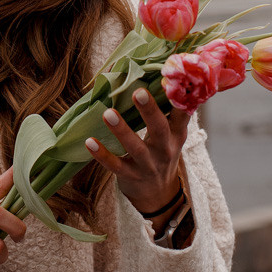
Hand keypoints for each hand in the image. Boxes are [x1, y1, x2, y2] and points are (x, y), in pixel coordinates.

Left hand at [84, 89, 189, 222]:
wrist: (158, 194)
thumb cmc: (162, 153)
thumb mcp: (172, 136)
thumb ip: (170, 112)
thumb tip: (163, 77)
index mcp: (176, 134)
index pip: (182, 114)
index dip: (178, 98)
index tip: (171, 79)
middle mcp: (165, 149)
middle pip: (159, 128)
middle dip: (149, 110)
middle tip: (137, 92)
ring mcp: (148, 165)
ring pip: (135, 147)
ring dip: (122, 130)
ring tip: (107, 113)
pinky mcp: (131, 176)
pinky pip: (115, 165)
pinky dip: (102, 154)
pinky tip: (90, 142)